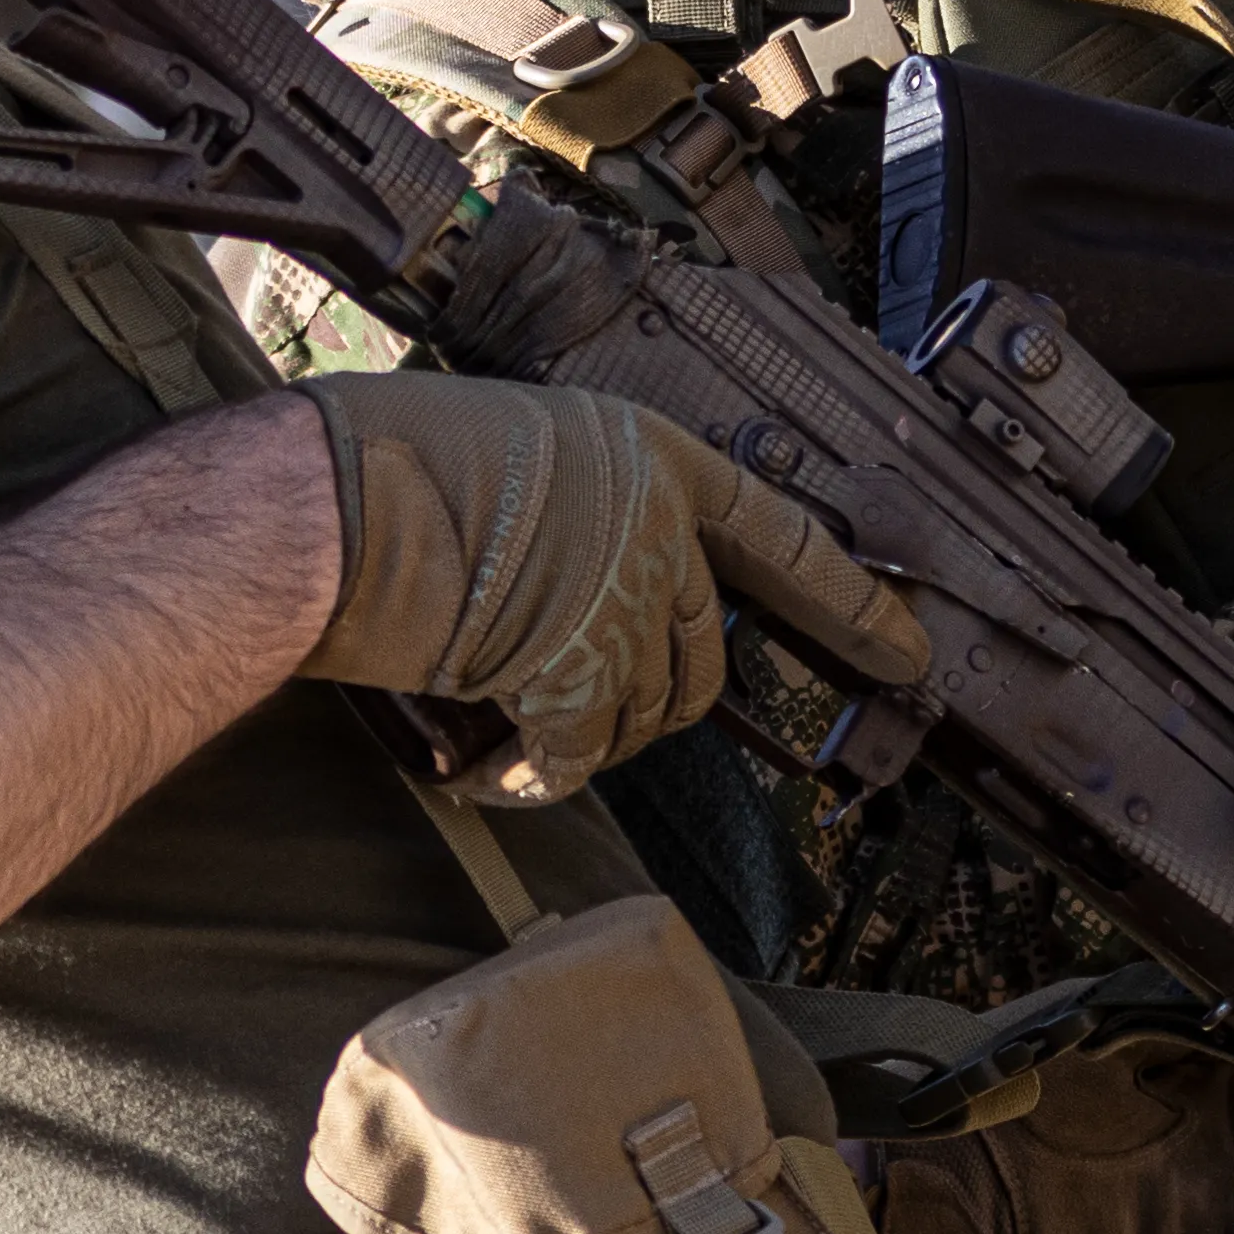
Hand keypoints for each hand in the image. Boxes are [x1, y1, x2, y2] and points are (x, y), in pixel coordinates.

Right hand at [301, 376, 924, 801]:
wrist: (325, 503)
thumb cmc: (384, 466)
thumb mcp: (515, 455)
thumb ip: (580, 514)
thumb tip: (578, 581)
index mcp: (646, 456)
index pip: (779, 534)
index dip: (848, 599)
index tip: (908, 648)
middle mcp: (654, 526)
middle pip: (701, 650)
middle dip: (641, 694)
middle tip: (564, 705)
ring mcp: (623, 603)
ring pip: (647, 714)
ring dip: (581, 736)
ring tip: (499, 725)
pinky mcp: (580, 677)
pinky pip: (579, 761)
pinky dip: (527, 778)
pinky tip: (476, 767)